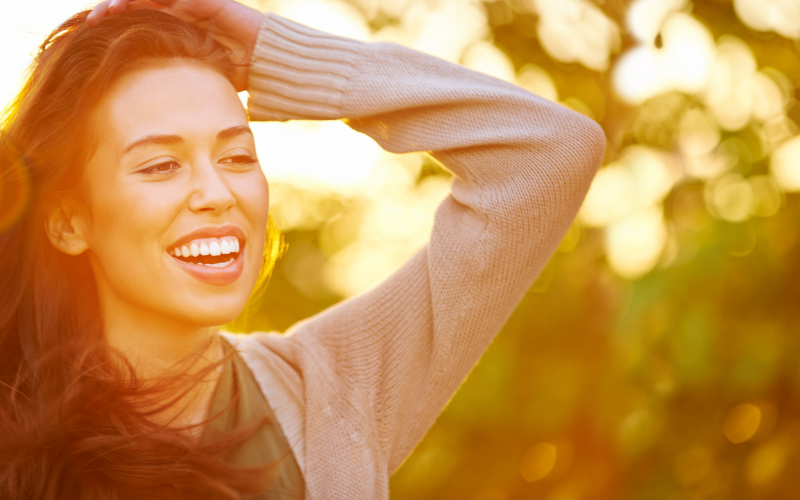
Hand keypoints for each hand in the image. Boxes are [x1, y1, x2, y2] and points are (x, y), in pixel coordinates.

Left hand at [86, 0, 262, 90]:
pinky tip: (133, 3)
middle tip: (92, 22)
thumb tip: (153, 118)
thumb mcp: (199, 85)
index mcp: (179, 34)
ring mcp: (195, 6)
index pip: (142, 25)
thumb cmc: (240, 80)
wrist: (273, 68)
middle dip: (115, 11)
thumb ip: (178, 89)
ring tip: (107, 11)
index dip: (119, 28)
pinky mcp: (208, 2)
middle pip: (141, 7)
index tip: (95, 39)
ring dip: (128, 1)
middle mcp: (184, 16)